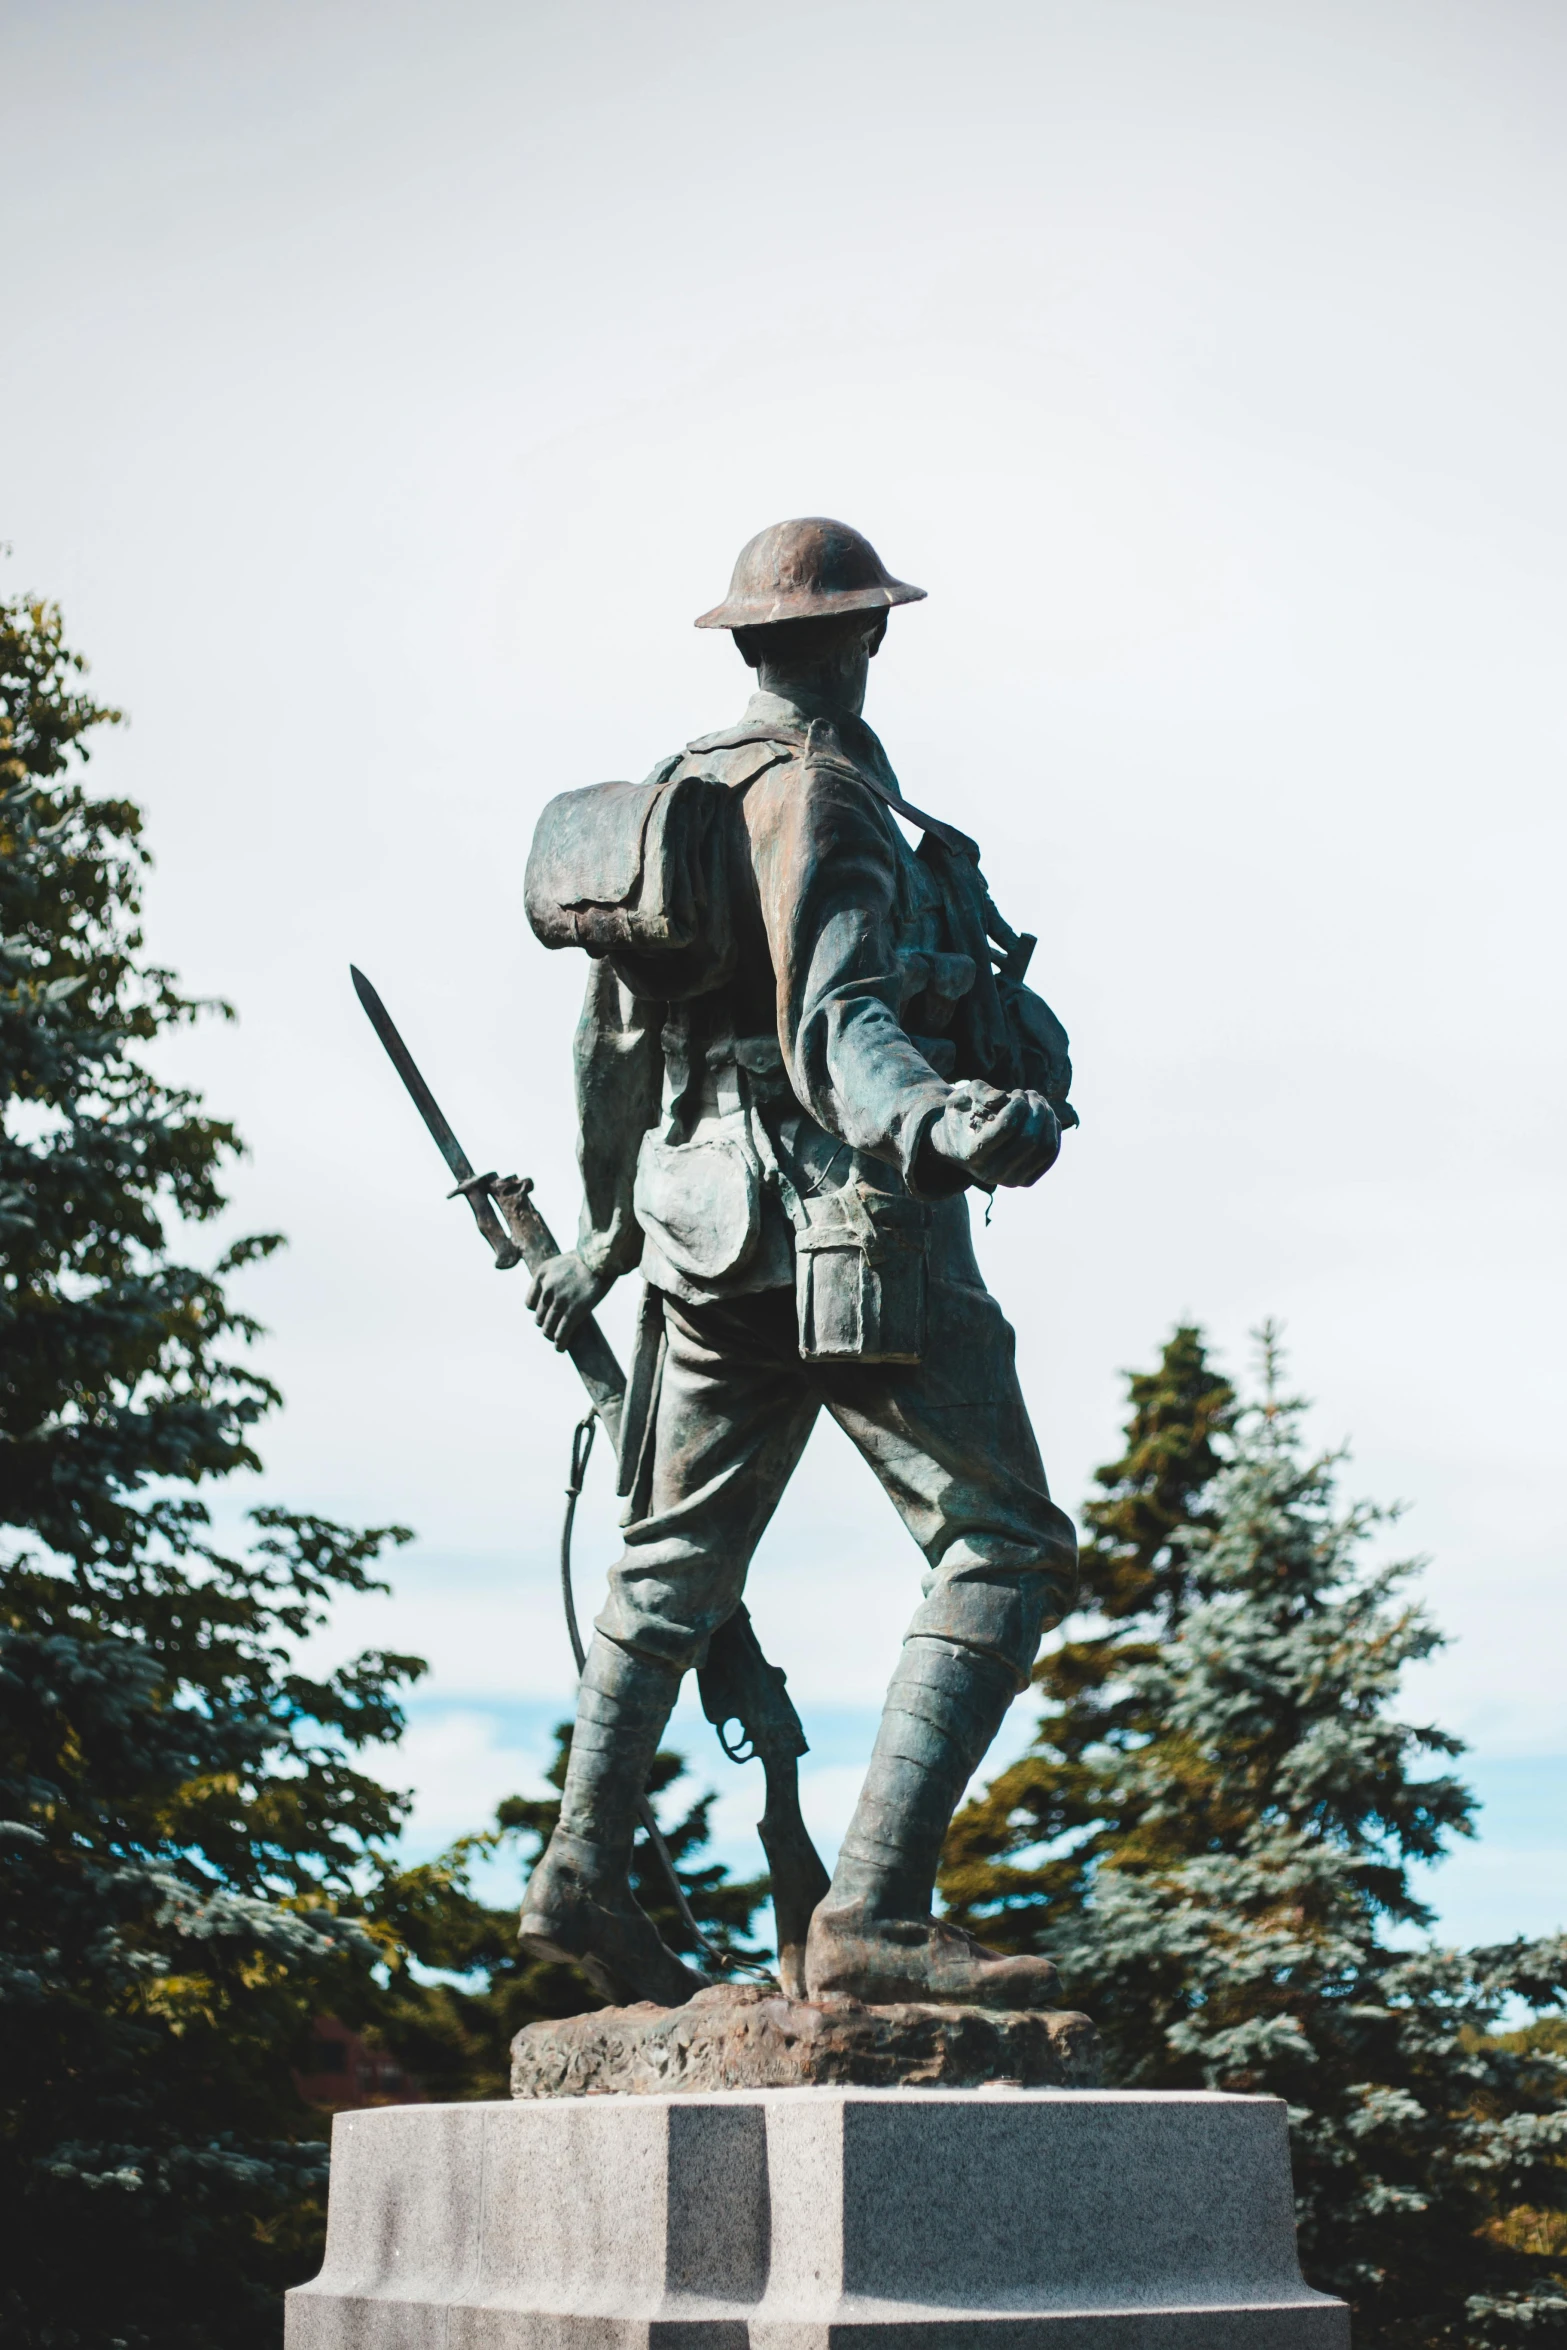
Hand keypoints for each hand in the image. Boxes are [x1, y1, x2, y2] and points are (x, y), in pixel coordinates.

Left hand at [527, 1251, 609, 1348]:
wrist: (602, 1258)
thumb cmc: (588, 1259)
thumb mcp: (562, 1263)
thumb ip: (554, 1278)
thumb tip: (557, 1296)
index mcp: (541, 1275)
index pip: (529, 1303)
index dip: (538, 1310)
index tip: (547, 1313)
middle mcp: (547, 1288)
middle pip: (538, 1317)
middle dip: (546, 1324)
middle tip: (554, 1328)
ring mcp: (560, 1300)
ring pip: (547, 1327)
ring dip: (551, 1335)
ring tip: (556, 1340)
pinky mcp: (574, 1311)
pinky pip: (562, 1332)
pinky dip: (560, 1342)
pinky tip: (561, 1348)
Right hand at [927, 1082, 1061, 1189]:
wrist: (959, 1145)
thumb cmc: (962, 1117)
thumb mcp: (960, 1098)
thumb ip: (979, 1092)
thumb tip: (1002, 1097)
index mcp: (974, 1154)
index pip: (1006, 1127)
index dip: (1017, 1105)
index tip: (1016, 1092)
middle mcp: (993, 1173)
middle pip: (1030, 1139)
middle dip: (1036, 1109)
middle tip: (1030, 1093)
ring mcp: (1012, 1180)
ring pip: (1046, 1146)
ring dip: (1047, 1117)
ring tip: (1038, 1101)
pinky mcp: (1028, 1180)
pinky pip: (1052, 1152)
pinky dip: (1053, 1129)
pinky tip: (1044, 1114)